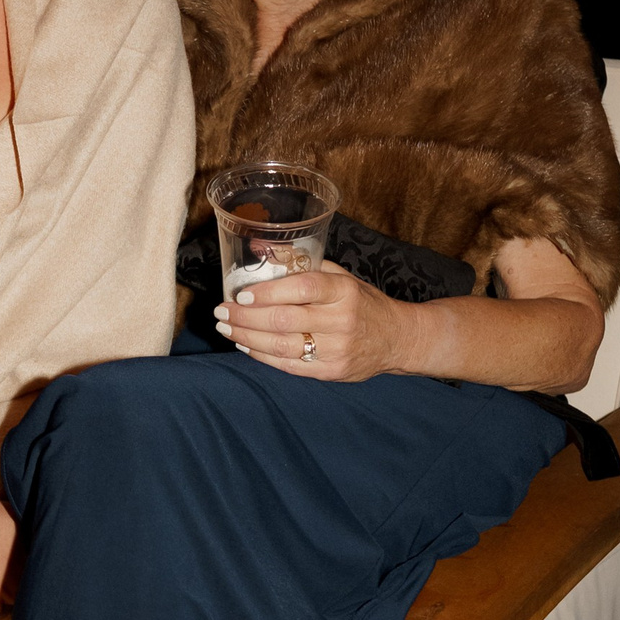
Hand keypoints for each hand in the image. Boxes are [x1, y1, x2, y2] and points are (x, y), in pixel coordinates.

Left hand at [215, 259, 414, 382]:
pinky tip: (245, 344)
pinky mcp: (331, 372)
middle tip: (221, 310)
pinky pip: (289, 366)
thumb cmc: (362, 302)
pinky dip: (262, 355)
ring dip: (247, 336)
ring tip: (226, 327)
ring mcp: (337, 350)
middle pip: (285, 320)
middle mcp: (341, 321)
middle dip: (246, 316)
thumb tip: (259, 247)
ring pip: (283, 346)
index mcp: (344, 291)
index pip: (303, 288)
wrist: (397, 339)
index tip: (243, 293)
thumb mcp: (340, 276)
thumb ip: (302, 264)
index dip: (269, 291)